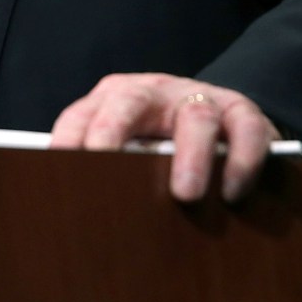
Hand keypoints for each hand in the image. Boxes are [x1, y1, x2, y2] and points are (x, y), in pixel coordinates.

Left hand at [49, 73, 279, 202]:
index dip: (67, 140)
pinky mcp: (242, 111)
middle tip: (103, 169)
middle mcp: (155, 91)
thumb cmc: (164, 143)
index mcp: (116, 98)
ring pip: (195, 116)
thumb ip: (108, 166)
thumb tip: (74, 210)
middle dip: (113, 133)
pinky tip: (231, 192)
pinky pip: (246, 129)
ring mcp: (201, 97)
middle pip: (129, 101)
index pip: (82, 114)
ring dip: (190, 156)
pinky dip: (240, 160)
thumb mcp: (132, 146)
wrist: (224, 117)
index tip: (55, 171)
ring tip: (186, 195)